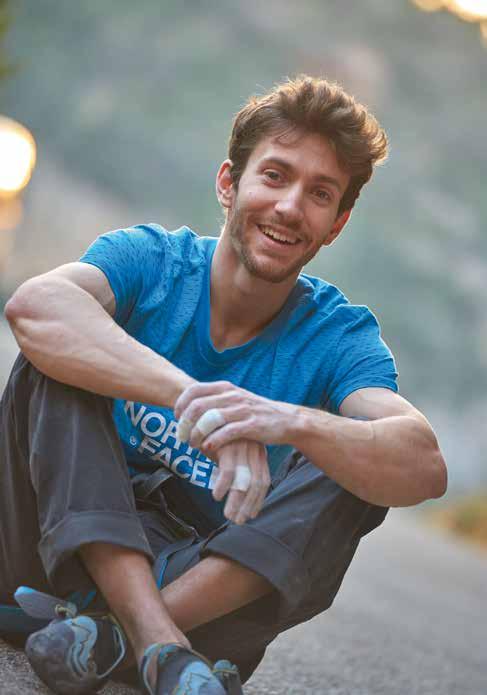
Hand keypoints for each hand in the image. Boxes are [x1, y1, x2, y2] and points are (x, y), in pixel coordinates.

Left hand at [174, 381, 294, 453]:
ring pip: (209, 419)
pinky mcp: (252, 425)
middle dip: (184, 423)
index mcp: (225, 388)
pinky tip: (208, 448)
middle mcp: (232, 396)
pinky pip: (226, 433)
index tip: (176, 419)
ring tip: (193, 444)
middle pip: (197, 406)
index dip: (180, 405)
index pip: (194, 390)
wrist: (286, 420)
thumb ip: (214, 400)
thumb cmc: (254, 412)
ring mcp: (242, 410)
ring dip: (196, 434)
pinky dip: (213, 441)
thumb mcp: (234, 399)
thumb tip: (188, 407)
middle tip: (181, 436)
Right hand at [214, 439, 269, 524]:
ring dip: (236, 502)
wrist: (205, 408)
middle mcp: (254, 449)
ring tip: (228, 516)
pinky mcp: (228, 444)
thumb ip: (235, 467)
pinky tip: (217, 496)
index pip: (263, 481)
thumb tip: (235, 491)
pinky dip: (223, 487)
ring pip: (244, 481)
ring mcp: (242, 447)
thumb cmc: (216, 432)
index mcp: (258, 451)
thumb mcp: (230, 450)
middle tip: (238, 521)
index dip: (258, 500)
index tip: (251, 515)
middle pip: (256, 484)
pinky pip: (228, 471)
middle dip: (248, 505)